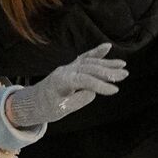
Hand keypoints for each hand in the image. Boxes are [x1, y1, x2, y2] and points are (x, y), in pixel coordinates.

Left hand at [6, 43, 126, 127]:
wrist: (32, 102)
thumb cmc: (46, 108)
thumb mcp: (61, 109)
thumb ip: (78, 100)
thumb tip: (93, 91)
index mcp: (62, 81)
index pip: (85, 80)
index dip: (100, 85)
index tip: (115, 90)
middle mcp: (65, 70)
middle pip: (89, 68)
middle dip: (108, 71)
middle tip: (125, 74)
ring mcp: (68, 67)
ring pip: (89, 62)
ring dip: (107, 63)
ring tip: (123, 65)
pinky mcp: (70, 67)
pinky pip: (84, 58)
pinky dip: (96, 53)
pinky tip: (107, 47)